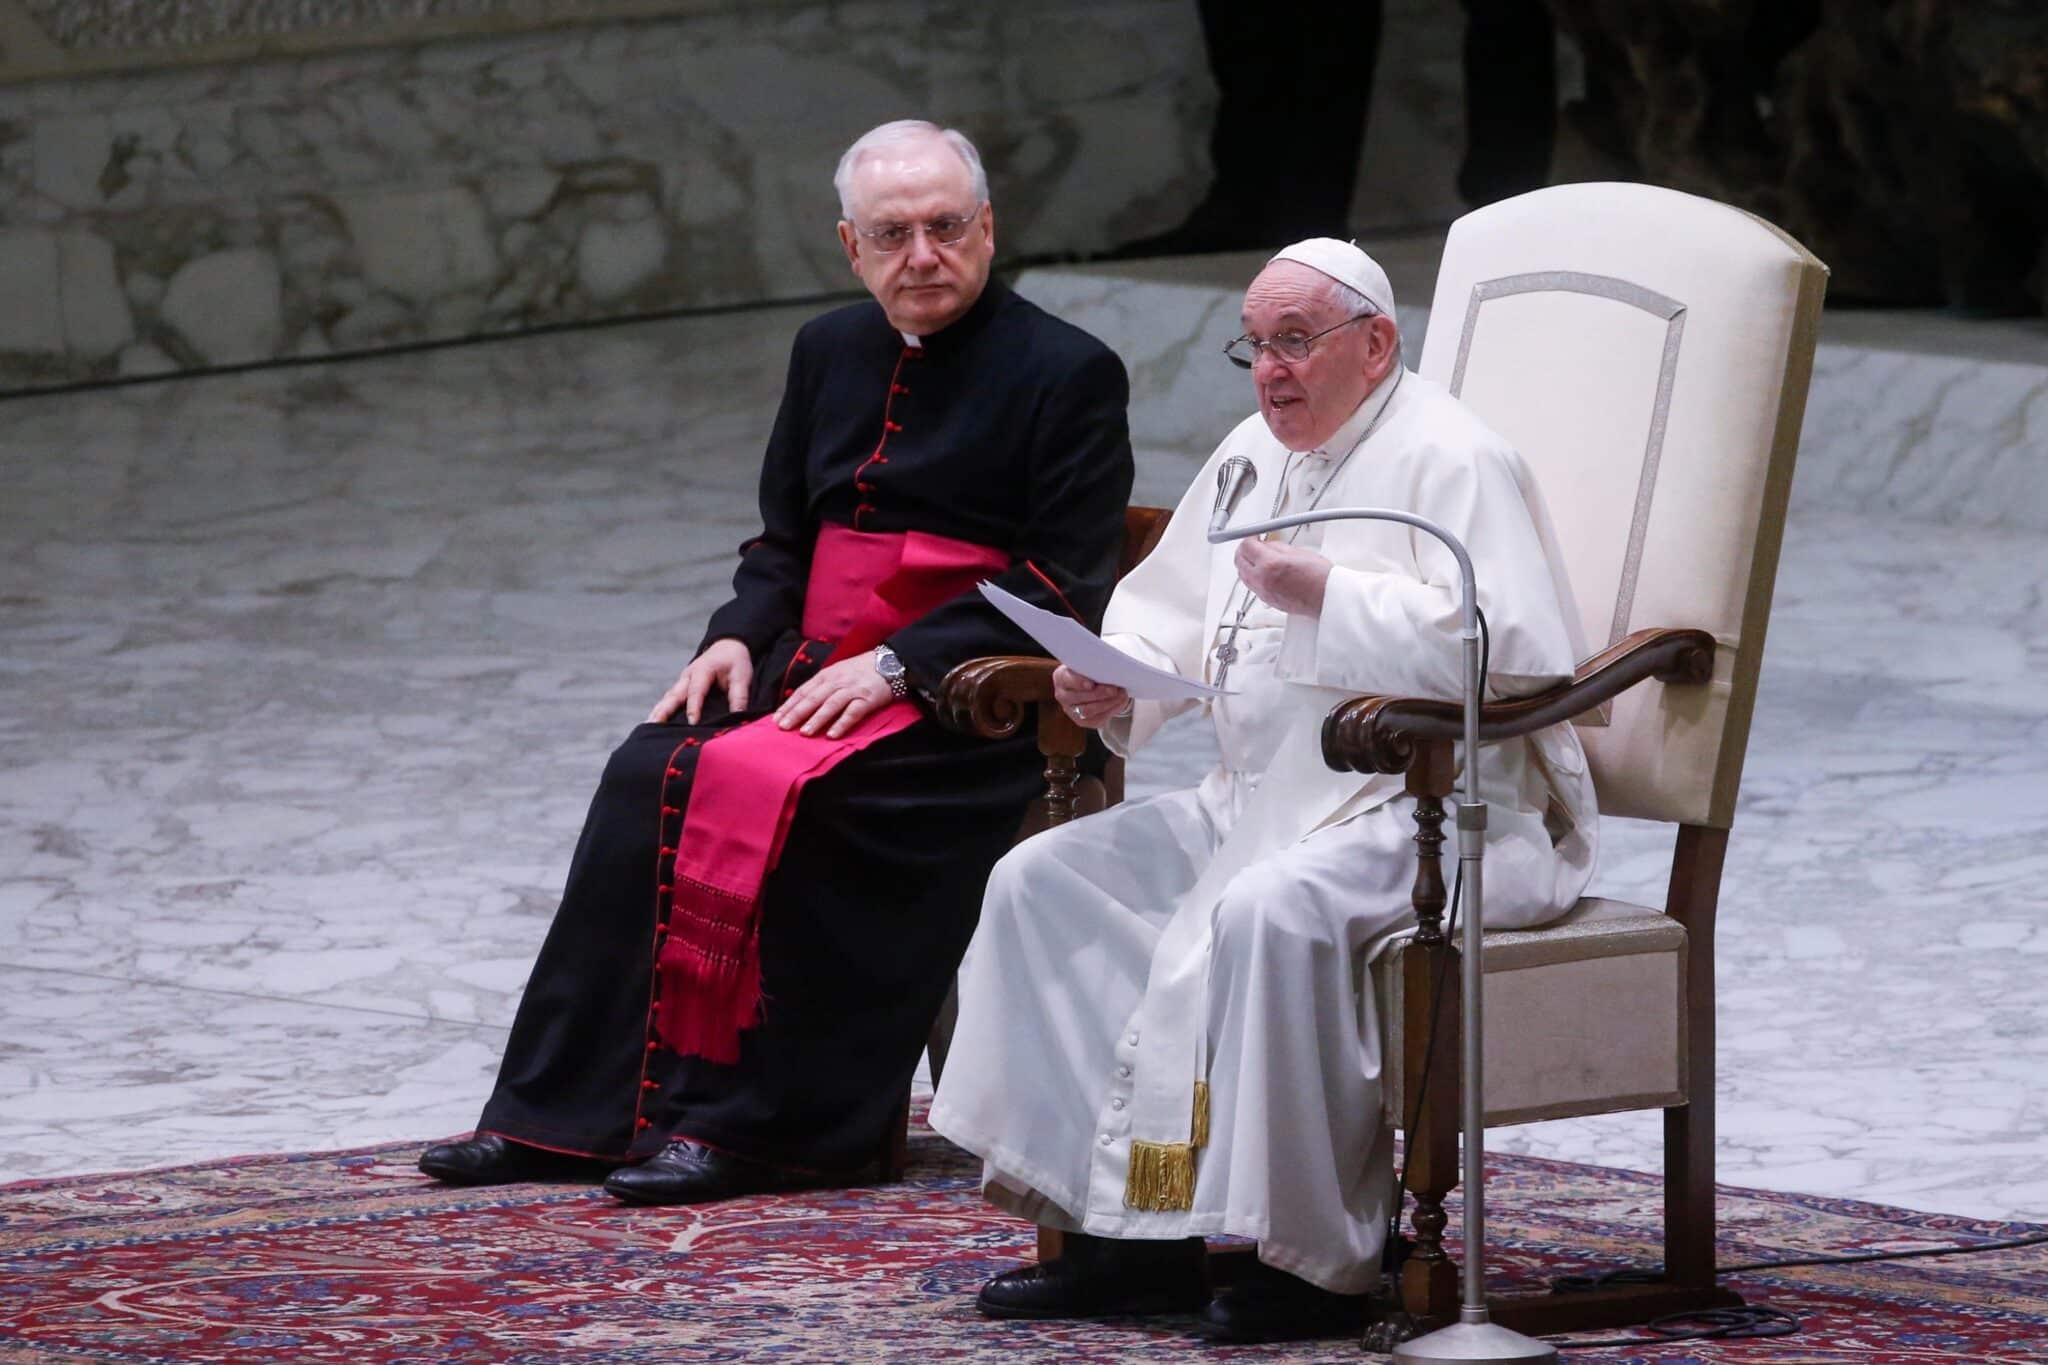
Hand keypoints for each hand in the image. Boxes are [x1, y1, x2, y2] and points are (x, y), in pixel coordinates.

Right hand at [649, 638, 752, 723]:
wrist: (727, 646)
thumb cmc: (734, 661)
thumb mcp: (742, 676)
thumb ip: (739, 696)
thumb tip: (738, 716)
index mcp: (702, 670)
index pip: (696, 691)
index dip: (694, 707)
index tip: (692, 723)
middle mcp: (687, 676)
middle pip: (673, 695)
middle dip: (663, 710)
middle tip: (654, 725)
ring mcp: (682, 682)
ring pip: (668, 698)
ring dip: (658, 711)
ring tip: (649, 726)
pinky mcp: (682, 687)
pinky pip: (670, 700)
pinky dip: (662, 710)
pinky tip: (656, 723)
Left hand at [776, 655, 894, 737]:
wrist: (891, 662)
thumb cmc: (861, 670)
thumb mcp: (838, 672)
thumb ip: (822, 686)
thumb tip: (802, 703)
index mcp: (827, 675)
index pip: (804, 691)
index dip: (789, 705)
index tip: (776, 719)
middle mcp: (837, 681)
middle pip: (813, 697)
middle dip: (797, 713)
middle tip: (783, 727)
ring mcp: (852, 690)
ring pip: (831, 704)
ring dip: (817, 719)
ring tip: (804, 732)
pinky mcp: (868, 699)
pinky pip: (853, 712)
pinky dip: (842, 723)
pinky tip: (832, 734)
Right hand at [1051, 665, 1129, 729]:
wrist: (1091, 684)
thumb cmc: (1090, 670)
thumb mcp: (1088, 664)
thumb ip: (1093, 665)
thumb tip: (1110, 668)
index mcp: (1061, 677)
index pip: (1066, 679)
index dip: (1078, 682)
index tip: (1091, 684)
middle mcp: (1062, 694)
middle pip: (1078, 697)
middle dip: (1099, 694)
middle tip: (1115, 689)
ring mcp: (1070, 710)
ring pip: (1087, 711)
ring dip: (1107, 703)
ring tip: (1121, 695)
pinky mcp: (1081, 721)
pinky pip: (1096, 720)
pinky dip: (1110, 711)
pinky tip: (1119, 703)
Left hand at [1234, 537, 1332, 616]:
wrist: (1327, 598)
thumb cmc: (1320, 577)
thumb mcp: (1298, 552)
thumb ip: (1276, 546)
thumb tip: (1265, 544)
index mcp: (1270, 565)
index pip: (1246, 547)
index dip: (1249, 538)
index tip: (1255, 536)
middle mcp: (1263, 580)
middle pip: (1239, 562)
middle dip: (1244, 551)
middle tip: (1253, 545)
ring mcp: (1264, 593)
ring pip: (1243, 575)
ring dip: (1246, 564)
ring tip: (1258, 558)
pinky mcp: (1267, 601)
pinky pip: (1252, 586)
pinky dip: (1253, 576)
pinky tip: (1263, 571)